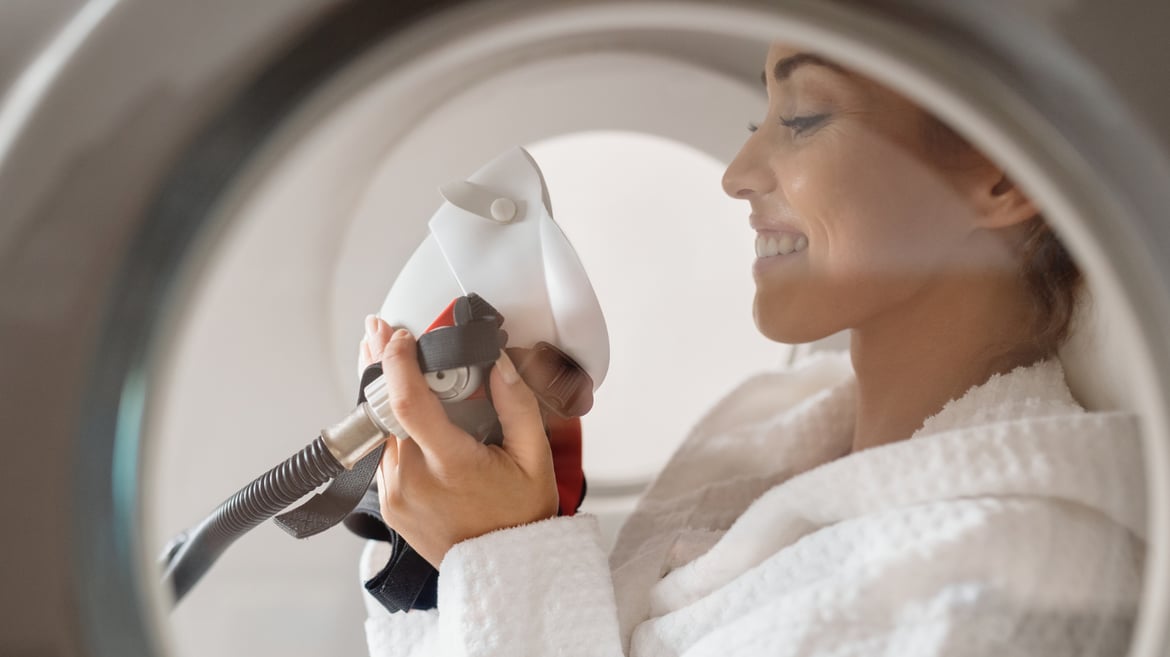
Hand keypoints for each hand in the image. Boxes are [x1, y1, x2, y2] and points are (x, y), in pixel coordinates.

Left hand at [362, 316, 559, 567]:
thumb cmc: (521, 518)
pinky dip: (389, 425)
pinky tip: (398, 405)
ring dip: (383, 392)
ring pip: (380, 428)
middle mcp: (413, 479)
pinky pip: (383, 452)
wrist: (506, 573)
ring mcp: (396, 494)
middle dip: (380, 364)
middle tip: (377, 329)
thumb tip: (499, 363)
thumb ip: (518, 406)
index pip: (408, 404)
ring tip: (388, 357)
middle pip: (383, 409)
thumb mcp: (536, 459)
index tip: (400, 335)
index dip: (397, 363)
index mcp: (451, 465)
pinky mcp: (389, 503)